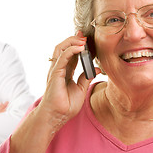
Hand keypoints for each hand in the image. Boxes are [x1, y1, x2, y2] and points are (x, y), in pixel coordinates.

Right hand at [8, 31, 99, 152]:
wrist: (57, 116)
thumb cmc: (65, 105)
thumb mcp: (81, 89)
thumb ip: (86, 77)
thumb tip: (97, 69)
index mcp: (64, 71)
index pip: (71, 53)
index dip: (78, 44)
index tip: (86, 38)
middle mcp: (58, 68)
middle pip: (64, 48)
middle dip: (74, 39)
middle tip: (85, 36)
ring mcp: (55, 70)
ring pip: (61, 49)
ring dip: (72, 42)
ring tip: (83, 39)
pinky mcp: (55, 74)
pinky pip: (62, 58)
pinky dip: (71, 50)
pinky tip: (80, 47)